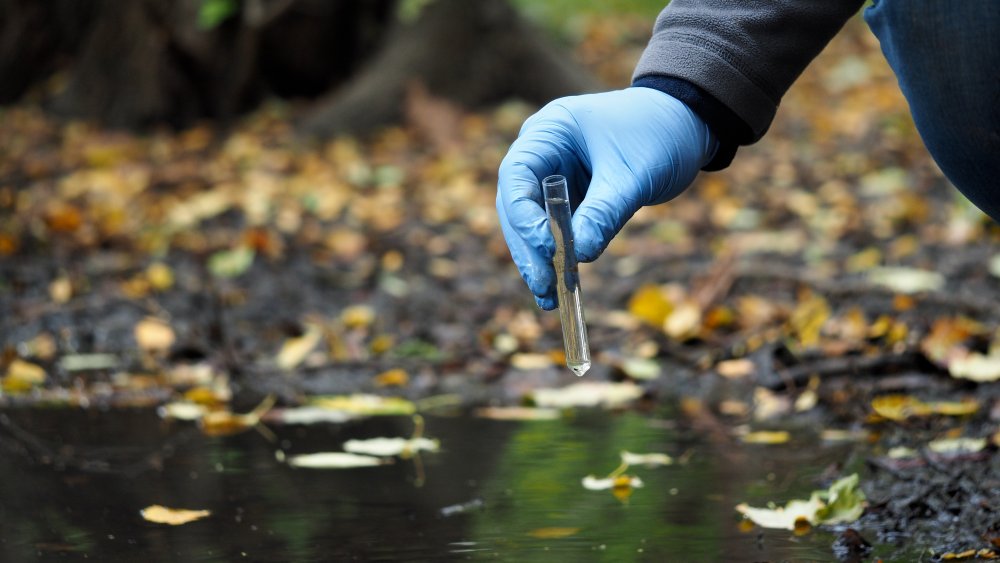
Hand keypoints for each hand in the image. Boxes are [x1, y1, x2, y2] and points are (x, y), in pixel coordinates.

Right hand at [496, 87, 717, 308]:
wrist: (687, 126)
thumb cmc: (660, 134)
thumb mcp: (633, 175)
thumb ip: (604, 213)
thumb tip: (578, 256)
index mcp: (549, 131)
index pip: (516, 174)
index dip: (523, 214)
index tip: (545, 247)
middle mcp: (542, 153)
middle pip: (517, 205)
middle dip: (528, 246)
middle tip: (543, 284)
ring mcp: (553, 177)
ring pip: (531, 224)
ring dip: (538, 260)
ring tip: (549, 298)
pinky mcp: (569, 200)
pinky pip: (554, 232)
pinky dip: (557, 259)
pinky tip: (559, 291)